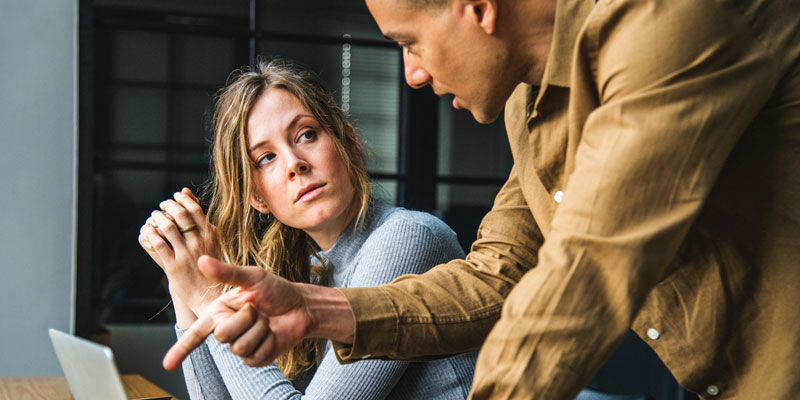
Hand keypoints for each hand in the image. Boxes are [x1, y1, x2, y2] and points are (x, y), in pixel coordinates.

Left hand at [137, 188, 221, 312]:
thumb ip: (201, 220)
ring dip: (158, 217)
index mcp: (211, 235)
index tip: (175, 196)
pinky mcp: (173, 266)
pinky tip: (149, 230)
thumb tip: (187, 193)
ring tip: (154, 216)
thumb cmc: (212, 266)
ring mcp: (186, 254)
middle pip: (180, 215)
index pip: (195, 209)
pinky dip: (151, 233)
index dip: (183, 199)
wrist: (210, 295)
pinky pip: (158, 244)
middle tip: (162, 204)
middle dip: (168, 205)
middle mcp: (199, 243)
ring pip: (168, 227)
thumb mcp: (212, 241)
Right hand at [163, 255, 314, 369]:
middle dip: (245, 319)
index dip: (180, 349)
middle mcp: (226, 330)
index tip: (166, 365)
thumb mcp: (253, 277)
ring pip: (240, 347)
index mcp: (219, 312)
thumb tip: (202, 260)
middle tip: (257, 309)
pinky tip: (273, 333)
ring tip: (266, 320)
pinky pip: (255, 356)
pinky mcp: (256, 358)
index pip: (196, 333)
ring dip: (259, 330)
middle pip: (222, 335)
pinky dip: (268, 342)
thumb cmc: (276, 290)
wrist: (301, 306)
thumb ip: (227, 272)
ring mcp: (241, 346)